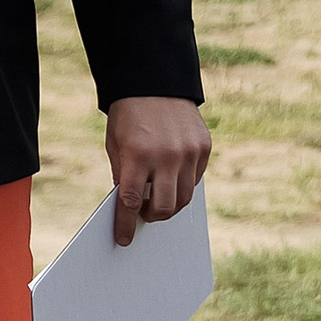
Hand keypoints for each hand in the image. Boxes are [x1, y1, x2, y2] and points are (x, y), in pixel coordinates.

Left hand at [105, 94, 211, 245]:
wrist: (154, 81)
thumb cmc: (129, 115)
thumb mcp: (116, 144)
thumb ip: (123, 176)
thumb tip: (131, 209)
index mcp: (136, 155)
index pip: (131, 202)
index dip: (126, 225)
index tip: (123, 239)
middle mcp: (165, 156)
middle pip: (164, 208)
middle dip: (151, 217)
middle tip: (144, 213)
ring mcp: (188, 152)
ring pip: (183, 199)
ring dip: (170, 204)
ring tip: (159, 197)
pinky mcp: (204, 148)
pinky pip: (195, 180)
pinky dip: (182, 184)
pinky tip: (172, 176)